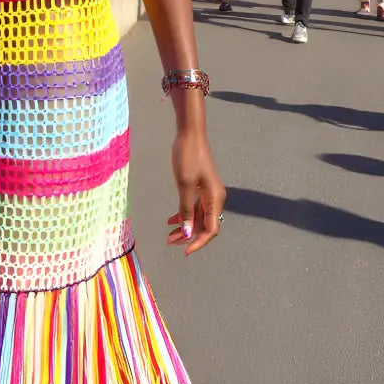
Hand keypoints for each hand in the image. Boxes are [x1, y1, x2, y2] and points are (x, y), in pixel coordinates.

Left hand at [167, 127, 225, 255]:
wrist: (190, 133)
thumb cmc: (188, 156)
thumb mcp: (185, 184)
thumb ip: (186, 209)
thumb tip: (187, 232)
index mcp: (215, 199)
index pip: (210, 229)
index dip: (198, 242)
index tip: (184, 251)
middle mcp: (215, 198)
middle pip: (204, 225)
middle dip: (188, 235)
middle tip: (170, 241)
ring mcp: (208, 192)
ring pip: (198, 216)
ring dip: (185, 225)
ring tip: (168, 234)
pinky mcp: (201, 186)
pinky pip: (195, 206)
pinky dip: (184, 213)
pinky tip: (171, 219)